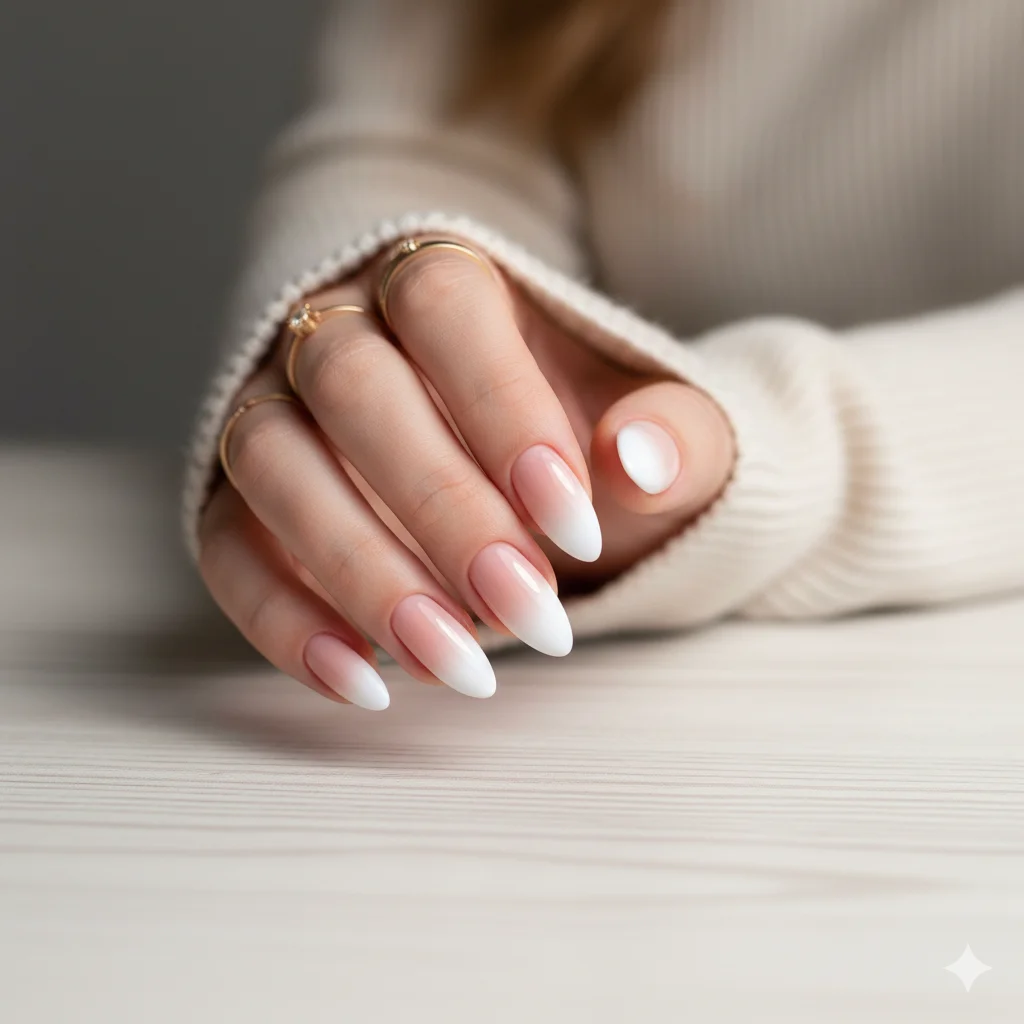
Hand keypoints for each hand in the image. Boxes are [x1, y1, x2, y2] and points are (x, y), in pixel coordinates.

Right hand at [197, 237, 733, 708]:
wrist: (498, 452)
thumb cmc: (571, 429)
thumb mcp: (643, 420)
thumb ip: (671, 432)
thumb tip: (640, 460)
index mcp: (439, 279)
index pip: (445, 308)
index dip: (503, 410)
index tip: (574, 524)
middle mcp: (336, 328)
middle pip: (354, 386)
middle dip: (442, 507)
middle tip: (529, 610)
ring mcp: (272, 408)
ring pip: (276, 464)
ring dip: (362, 573)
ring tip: (460, 665)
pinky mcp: (237, 497)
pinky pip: (227, 550)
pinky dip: (285, 622)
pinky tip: (366, 683)